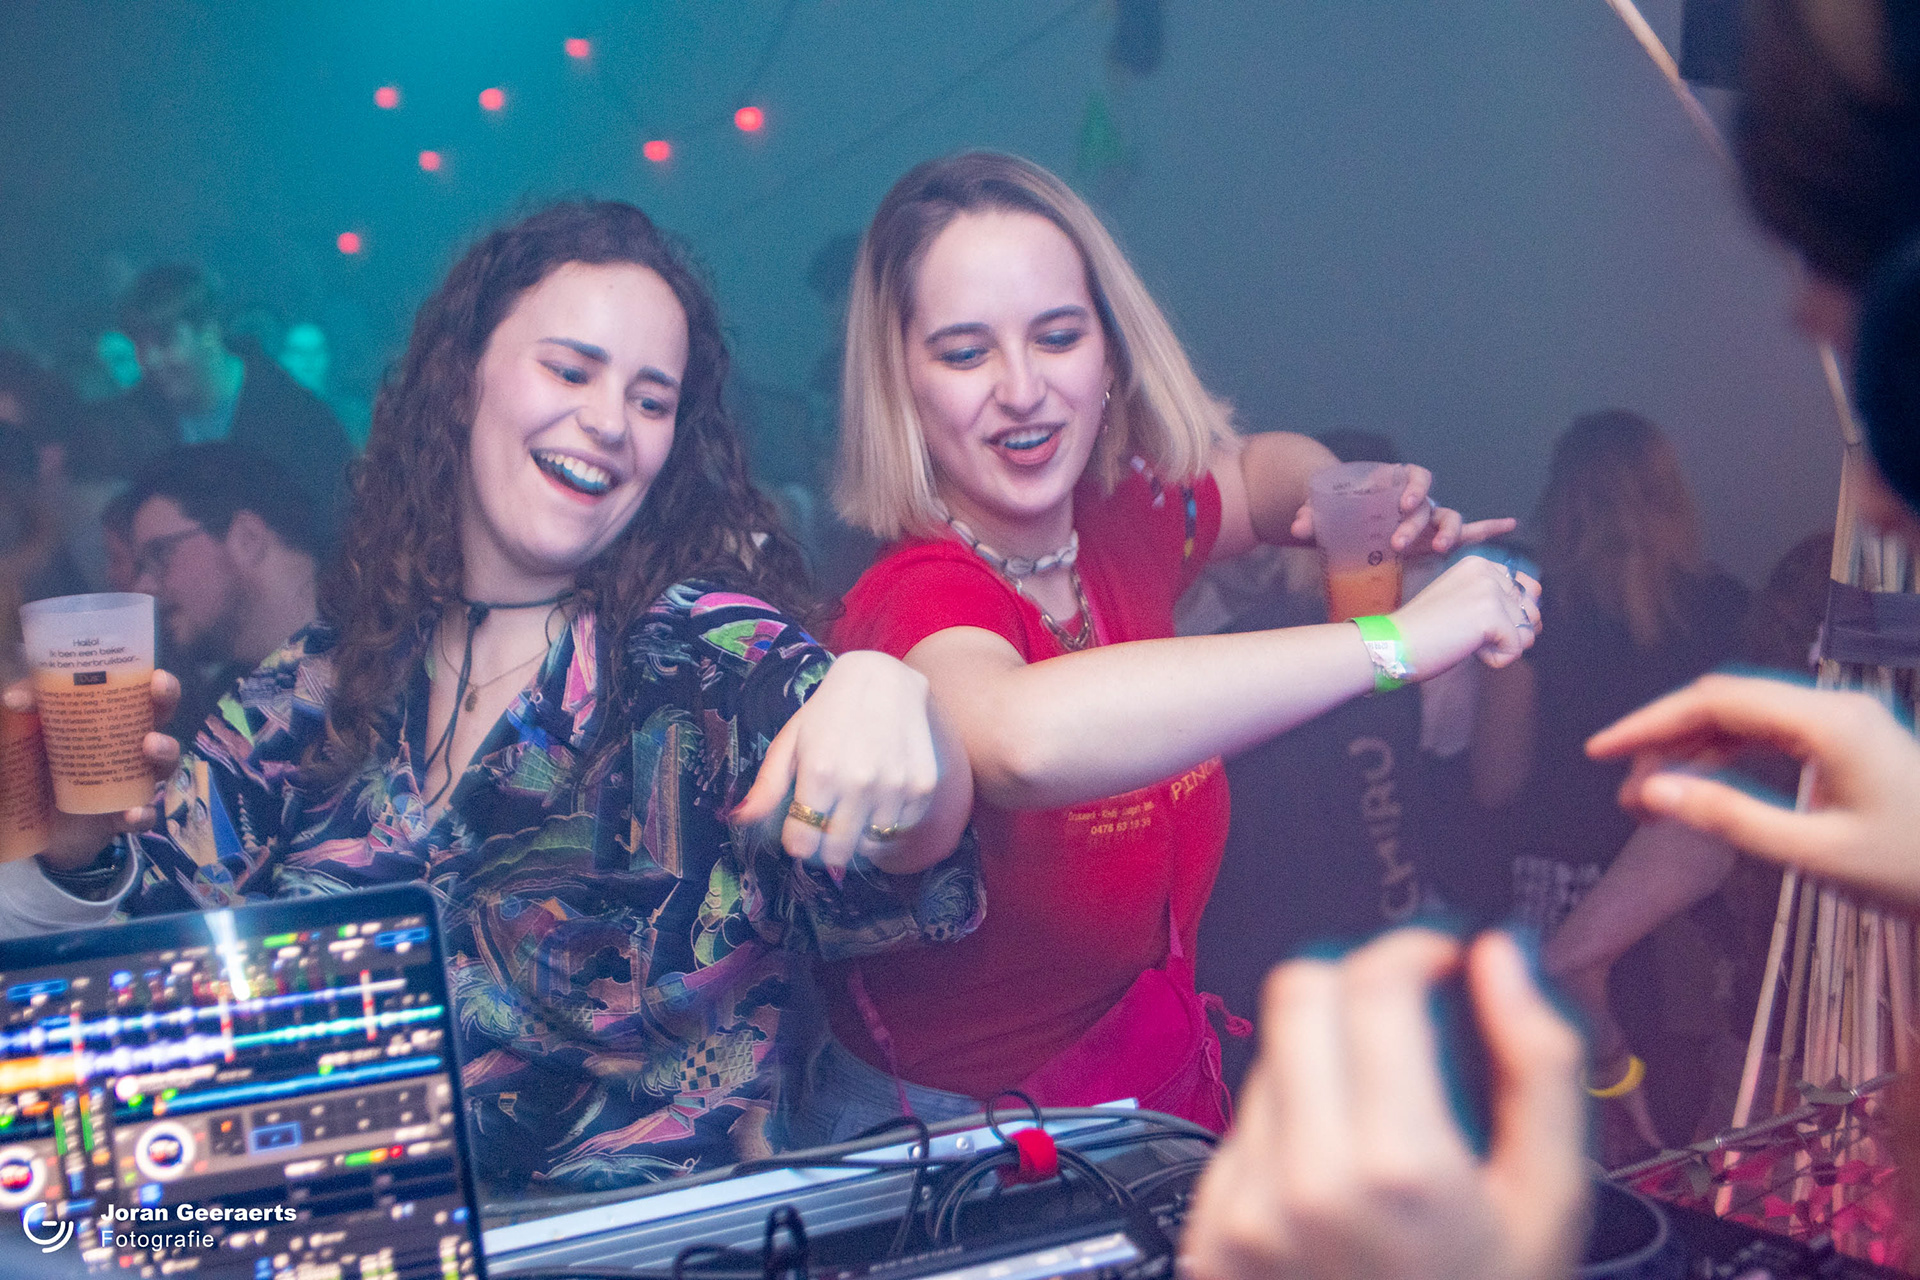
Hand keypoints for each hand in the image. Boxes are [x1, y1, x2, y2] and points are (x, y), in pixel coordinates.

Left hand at [5, 669, 181, 870]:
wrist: (29, 817)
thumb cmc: (36, 762)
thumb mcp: (28, 729)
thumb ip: (27, 707)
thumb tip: (14, 700)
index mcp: (112, 719)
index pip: (143, 694)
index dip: (158, 683)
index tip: (155, 675)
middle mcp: (128, 746)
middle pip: (162, 719)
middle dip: (168, 703)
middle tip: (159, 695)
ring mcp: (130, 782)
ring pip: (165, 765)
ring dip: (165, 753)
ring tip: (150, 747)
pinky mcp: (121, 816)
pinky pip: (143, 817)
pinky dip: (142, 815)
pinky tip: (131, 813)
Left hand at [731, 650, 942, 871]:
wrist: (883, 680)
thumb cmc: (828, 713)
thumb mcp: (790, 743)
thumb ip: (767, 786)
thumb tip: (738, 820)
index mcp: (820, 774)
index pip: (802, 844)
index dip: (797, 841)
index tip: (801, 829)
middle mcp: (859, 784)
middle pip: (837, 852)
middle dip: (825, 847)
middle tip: (827, 825)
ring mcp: (894, 787)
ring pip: (871, 845)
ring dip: (859, 836)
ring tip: (854, 809)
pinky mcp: (921, 786)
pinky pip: (901, 829)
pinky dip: (888, 824)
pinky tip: (879, 800)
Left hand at [1181, 930, 1588, 1279]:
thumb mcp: (1552, 1201)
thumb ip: (1540, 1064)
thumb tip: (1502, 957)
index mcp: (1395, 1166)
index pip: (1370, 980)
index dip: (1414, 948)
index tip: (1443, 960)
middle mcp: (1301, 1182)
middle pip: (1297, 992)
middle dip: (1357, 984)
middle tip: (1409, 1018)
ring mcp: (1242, 1210)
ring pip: (1268, 1057)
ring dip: (1324, 1061)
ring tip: (1385, 1129)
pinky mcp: (1209, 1235)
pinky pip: (1240, 1130)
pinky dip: (1289, 1129)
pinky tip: (1340, 1183)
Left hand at [1290, 464, 1517, 555]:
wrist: (1341, 518)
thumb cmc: (1336, 511)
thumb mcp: (1323, 512)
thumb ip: (1311, 515)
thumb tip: (1298, 525)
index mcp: (1393, 483)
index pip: (1413, 475)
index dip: (1413, 486)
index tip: (1402, 503)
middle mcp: (1416, 500)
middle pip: (1428, 506)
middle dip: (1416, 523)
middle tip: (1396, 543)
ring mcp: (1426, 520)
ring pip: (1448, 520)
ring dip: (1447, 533)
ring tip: (1439, 548)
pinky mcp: (1430, 539)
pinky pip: (1466, 532)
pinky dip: (1487, 527)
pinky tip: (1509, 524)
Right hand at [1390, 554, 1540, 675]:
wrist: (1394, 644)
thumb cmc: (1424, 631)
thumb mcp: (1463, 602)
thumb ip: (1498, 601)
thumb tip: (1538, 619)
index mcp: (1480, 564)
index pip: (1527, 590)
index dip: (1509, 615)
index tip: (1471, 621)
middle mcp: (1487, 571)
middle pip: (1531, 611)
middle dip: (1510, 631)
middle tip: (1469, 633)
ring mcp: (1489, 591)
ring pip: (1527, 631)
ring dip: (1501, 646)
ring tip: (1466, 639)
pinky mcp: (1490, 615)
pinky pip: (1516, 648)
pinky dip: (1496, 659)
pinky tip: (1468, 649)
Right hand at [1588, 674, 1919, 906]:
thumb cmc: (1909, 870)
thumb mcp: (1814, 853)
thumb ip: (1728, 817)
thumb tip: (1649, 793)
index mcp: (1828, 722)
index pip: (1716, 701)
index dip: (1650, 723)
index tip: (1600, 752)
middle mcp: (1833, 707)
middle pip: (1726, 701)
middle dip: (1665, 738)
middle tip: (1624, 790)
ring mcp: (1842, 721)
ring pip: (1744, 717)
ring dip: (1692, 749)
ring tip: (1652, 797)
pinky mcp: (1847, 741)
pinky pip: (1770, 734)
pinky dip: (1726, 755)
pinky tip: (1698, 785)